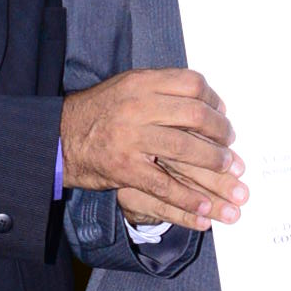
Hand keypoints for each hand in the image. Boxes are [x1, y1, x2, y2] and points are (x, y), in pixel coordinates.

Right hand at [59, 69, 246, 229]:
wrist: (59, 136)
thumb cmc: (99, 112)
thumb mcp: (127, 87)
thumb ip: (161, 90)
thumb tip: (206, 103)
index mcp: (142, 82)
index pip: (191, 84)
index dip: (214, 100)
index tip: (223, 115)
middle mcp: (137, 106)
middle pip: (195, 115)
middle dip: (221, 134)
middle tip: (231, 148)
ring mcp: (130, 137)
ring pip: (184, 149)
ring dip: (213, 165)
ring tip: (230, 175)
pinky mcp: (125, 168)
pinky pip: (164, 185)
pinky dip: (188, 199)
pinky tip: (206, 208)